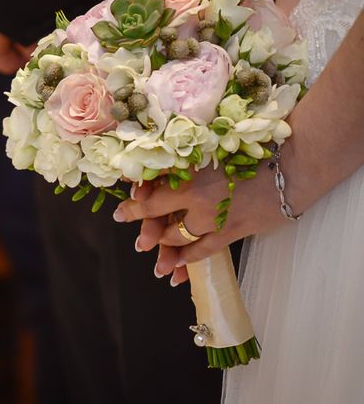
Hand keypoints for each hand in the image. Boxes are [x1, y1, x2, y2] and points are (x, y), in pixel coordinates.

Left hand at [116, 163, 286, 284]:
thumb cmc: (251, 146)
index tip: (120, 214)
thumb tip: (151, 172)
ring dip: (166, 252)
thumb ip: (181, 162)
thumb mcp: (209, 149)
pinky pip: (205, 252)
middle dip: (148, 234)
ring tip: (156, 263)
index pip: (150, 197)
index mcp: (186, 177)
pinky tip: (179, 267)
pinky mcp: (234, 232)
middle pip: (161, 223)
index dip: (133, 207)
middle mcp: (196, 201)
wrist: (293, 165)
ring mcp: (214, 219)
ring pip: (180, 241)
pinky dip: (189, 260)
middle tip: (140, 243)